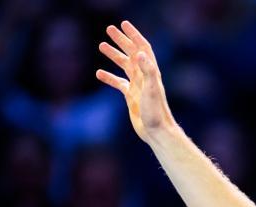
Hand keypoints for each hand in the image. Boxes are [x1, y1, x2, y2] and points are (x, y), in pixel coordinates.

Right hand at [96, 21, 175, 142]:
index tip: (123, 24)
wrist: (157, 131)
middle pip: (132, 53)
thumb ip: (148, 71)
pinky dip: (109, 77)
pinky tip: (99, 73)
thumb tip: (140, 53)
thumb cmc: (156, 112)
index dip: (134, 35)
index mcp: (150, 72)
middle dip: (122, 40)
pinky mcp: (131, 97)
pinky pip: (119, 83)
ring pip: (124, 66)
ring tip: (101, 45)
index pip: (143, 48)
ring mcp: (138, 87)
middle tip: (109, 29)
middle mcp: (145, 77)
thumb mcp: (152, 89)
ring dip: (114, 55)